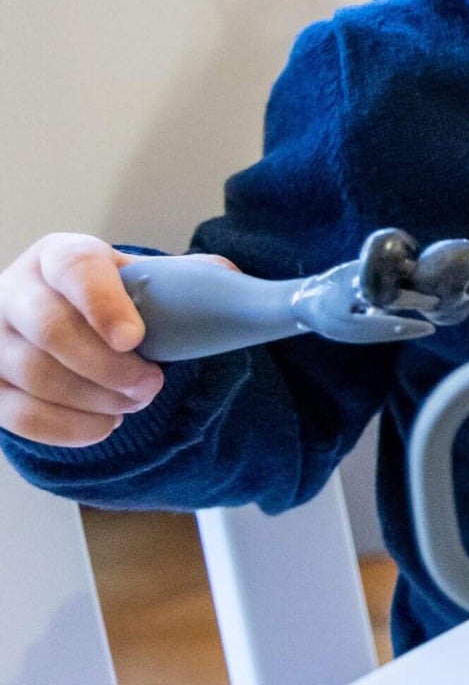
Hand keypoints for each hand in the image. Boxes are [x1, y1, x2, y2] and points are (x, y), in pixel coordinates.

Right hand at [0, 234, 234, 446]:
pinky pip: (19, 416)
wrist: (55, 314)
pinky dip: (68, 428)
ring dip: (94, 399)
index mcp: (58, 256)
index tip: (136, 339)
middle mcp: (15, 292)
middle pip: (51, 330)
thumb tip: (231, 278)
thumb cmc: (104, 295)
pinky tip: (104, 425)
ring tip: (134, 403)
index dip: (104, 304)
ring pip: (35, 376)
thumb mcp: (137, 274)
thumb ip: (182, 276)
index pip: (76, 270)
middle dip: (108, 366)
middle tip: (151, 385)